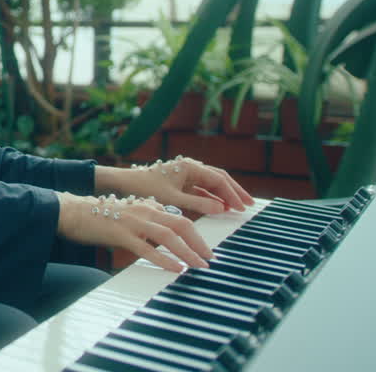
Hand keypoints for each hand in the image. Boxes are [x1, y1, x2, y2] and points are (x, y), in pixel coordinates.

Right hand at [56, 192, 211, 272]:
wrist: (71, 211)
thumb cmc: (98, 216)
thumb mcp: (127, 214)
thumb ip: (146, 220)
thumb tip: (164, 229)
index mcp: (147, 206)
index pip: (180, 218)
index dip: (198, 234)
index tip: (207, 249)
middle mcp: (144, 210)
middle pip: (181, 224)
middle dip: (200, 243)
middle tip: (211, 259)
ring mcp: (133, 221)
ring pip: (169, 235)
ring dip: (188, 252)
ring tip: (199, 266)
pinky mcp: (120, 233)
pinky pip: (147, 248)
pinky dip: (164, 259)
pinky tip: (175, 269)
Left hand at [98, 156, 254, 216]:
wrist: (126, 183)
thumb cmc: (146, 187)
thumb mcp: (173, 199)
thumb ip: (198, 204)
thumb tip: (222, 209)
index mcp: (190, 167)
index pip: (218, 179)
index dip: (232, 194)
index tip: (241, 207)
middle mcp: (191, 168)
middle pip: (219, 179)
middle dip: (235, 191)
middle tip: (249, 205)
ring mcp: (187, 175)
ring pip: (212, 185)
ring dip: (225, 196)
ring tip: (239, 208)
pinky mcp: (183, 183)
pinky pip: (203, 190)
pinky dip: (212, 199)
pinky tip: (221, 208)